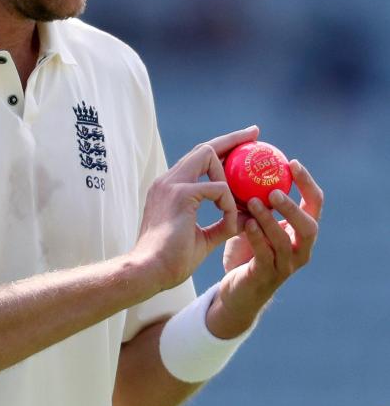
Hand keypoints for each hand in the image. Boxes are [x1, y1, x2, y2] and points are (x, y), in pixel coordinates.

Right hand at [132, 126, 259, 292]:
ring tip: (243, 195)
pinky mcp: (180, 194)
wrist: (149, 272)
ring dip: (229, 176)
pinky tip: (229, 222)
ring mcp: (171, 184)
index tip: (243, 144)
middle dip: (232, 139)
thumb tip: (247, 217)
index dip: (221, 150)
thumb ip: (222, 223)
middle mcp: (168, 181)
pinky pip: (218, 188)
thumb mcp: (202, 238)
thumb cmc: (171, 261)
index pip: (197, 159)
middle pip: (204, 147)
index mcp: (169, 189)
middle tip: (255, 134)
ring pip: (209, 155)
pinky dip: (229, 204)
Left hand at [218, 159, 322, 321]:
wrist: (237, 290)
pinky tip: (246, 224)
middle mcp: (300, 249)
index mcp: (301, 231)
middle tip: (274, 191)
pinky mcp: (267, 276)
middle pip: (310, 226)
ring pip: (285, 242)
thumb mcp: (252, 219)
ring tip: (253, 203)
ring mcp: (286, 265)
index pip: (314, 204)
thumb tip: (244, 161)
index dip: (307, 183)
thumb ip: (255, 197)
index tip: (292, 162)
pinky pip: (265, 255)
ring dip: (269, 220)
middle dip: (294, 207)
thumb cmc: (247, 249)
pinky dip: (257, 238)